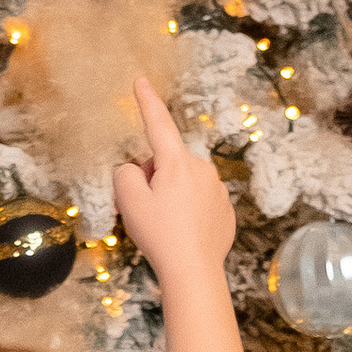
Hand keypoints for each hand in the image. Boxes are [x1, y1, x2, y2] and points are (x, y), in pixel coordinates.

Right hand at [112, 77, 235, 284]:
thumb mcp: (129, 201)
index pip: (158, 123)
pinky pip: (198, 202)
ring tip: (166, 226)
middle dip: (153, 178)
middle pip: (167, 162)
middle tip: (148, 210)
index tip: (141, 80)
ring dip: (170, 196)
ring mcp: (217, 188)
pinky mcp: (225, 209)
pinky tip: (183, 233)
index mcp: (177, 162)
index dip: (147, 101)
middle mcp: (202, 168)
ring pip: (183, 182)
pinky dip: (187, 213)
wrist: (194, 272)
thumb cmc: (160, 236)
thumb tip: (137, 169)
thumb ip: (126, 174)